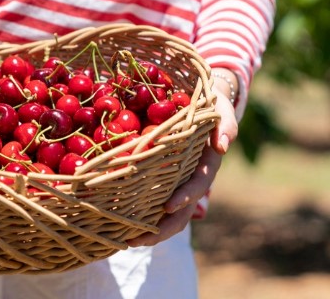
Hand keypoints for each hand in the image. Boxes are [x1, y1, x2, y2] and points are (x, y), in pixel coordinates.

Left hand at [126, 73, 237, 246]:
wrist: (201, 102)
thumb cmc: (209, 104)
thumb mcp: (218, 109)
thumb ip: (223, 125)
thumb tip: (222, 147)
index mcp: (206, 163)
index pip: (198, 184)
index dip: (185, 196)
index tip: (168, 205)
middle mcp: (192, 178)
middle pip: (181, 210)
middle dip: (162, 228)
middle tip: (137, 240)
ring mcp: (177, 182)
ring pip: (167, 214)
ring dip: (149, 230)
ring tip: (126, 241)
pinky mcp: (162, 180)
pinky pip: (152, 202)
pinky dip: (140, 216)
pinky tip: (121, 226)